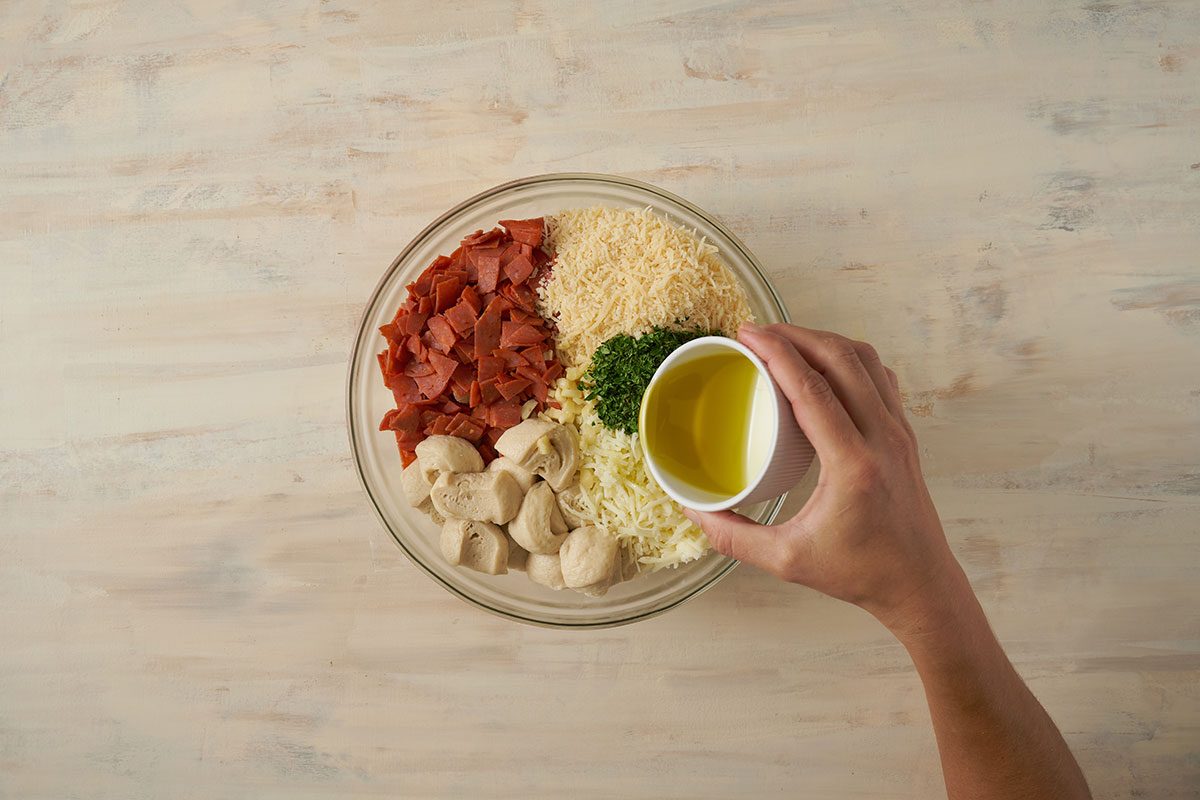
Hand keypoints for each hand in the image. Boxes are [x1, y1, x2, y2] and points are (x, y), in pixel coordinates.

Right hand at [685, 323, 962, 631]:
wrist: (920, 585)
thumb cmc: (859, 574)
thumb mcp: (786, 560)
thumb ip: (733, 537)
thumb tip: (692, 509)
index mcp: (852, 465)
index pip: (813, 389)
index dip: (777, 353)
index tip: (746, 336)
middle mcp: (882, 439)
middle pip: (841, 359)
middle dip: (796, 334)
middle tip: (757, 333)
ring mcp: (899, 433)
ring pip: (866, 360)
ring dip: (825, 340)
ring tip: (787, 341)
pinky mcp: (905, 435)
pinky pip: (880, 377)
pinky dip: (849, 358)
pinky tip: (825, 365)